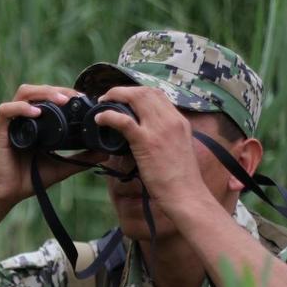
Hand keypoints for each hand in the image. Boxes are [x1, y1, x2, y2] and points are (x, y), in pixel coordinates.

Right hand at [0, 84, 107, 209]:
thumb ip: (80, 159)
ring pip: (24, 93)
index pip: (49, 96)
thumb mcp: (61, 166)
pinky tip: (36, 113)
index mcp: (35, 122)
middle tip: (75, 97)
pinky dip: (22, 108)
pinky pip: (6, 110)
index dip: (65, 93)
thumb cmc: (29, 179)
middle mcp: (22, 118)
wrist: (7, 194)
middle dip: (57, 89)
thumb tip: (104, 153)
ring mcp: (11, 123)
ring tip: (61, 100)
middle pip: (38, 90)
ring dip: (43, 93)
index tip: (83, 99)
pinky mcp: (0, 131)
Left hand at [92, 86, 207, 203]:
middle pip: (145, 91)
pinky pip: (124, 120)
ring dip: (115, 96)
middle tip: (108, 98)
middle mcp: (171, 120)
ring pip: (135, 98)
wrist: (186, 195)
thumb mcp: (178, 148)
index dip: (137, 92)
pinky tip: (100, 119)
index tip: (124, 99)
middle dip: (123, 91)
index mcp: (180, 121)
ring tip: (102, 104)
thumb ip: (165, 136)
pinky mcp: (146, 142)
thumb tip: (145, 134)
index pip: (158, 94)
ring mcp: (159, 129)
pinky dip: (109, 116)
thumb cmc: (181, 179)